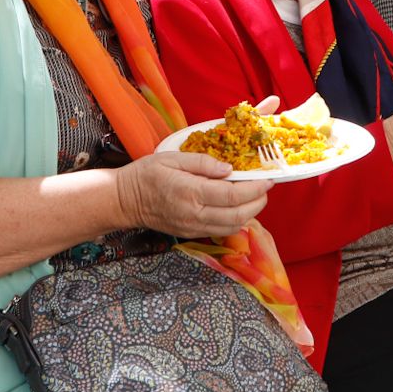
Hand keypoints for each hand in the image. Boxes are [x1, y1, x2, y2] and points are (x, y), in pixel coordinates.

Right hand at [118, 150, 272, 237]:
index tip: (268, 179)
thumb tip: (229, 169)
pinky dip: (236, 221)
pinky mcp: (191, 233)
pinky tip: (238, 207)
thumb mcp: (173, 158)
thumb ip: (203, 162)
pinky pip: (221, 231)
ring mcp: (193, 227)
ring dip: (250, 213)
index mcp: (191, 192)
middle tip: (266, 188)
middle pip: (238, 215)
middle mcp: (194, 214)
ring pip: (232, 226)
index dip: (255, 188)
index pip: (233, 195)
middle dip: (258, 202)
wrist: (124, 201)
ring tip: (255, 197)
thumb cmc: (147, 174)